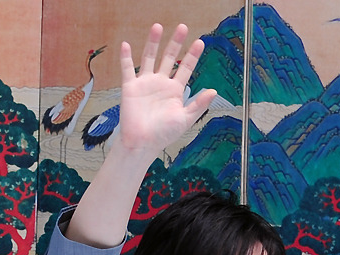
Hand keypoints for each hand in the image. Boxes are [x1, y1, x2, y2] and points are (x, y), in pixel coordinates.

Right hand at [118, 23, 215, 154]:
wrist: (143, 143)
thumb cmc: (164, 135)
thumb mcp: (186, 119)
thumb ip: (198, 105)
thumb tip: (213, 91)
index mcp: (174, 91)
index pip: (185, 69)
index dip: (192, 56)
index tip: (200, 42)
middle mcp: (160, 84)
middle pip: (169, 58)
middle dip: (176, 43)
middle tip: (183, 28)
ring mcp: (145, 84)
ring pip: (150, 58)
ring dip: (153, 43)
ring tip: (158, 26)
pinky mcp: (130, 88)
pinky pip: (127, 69)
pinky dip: (126, 58)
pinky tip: (126, 45)